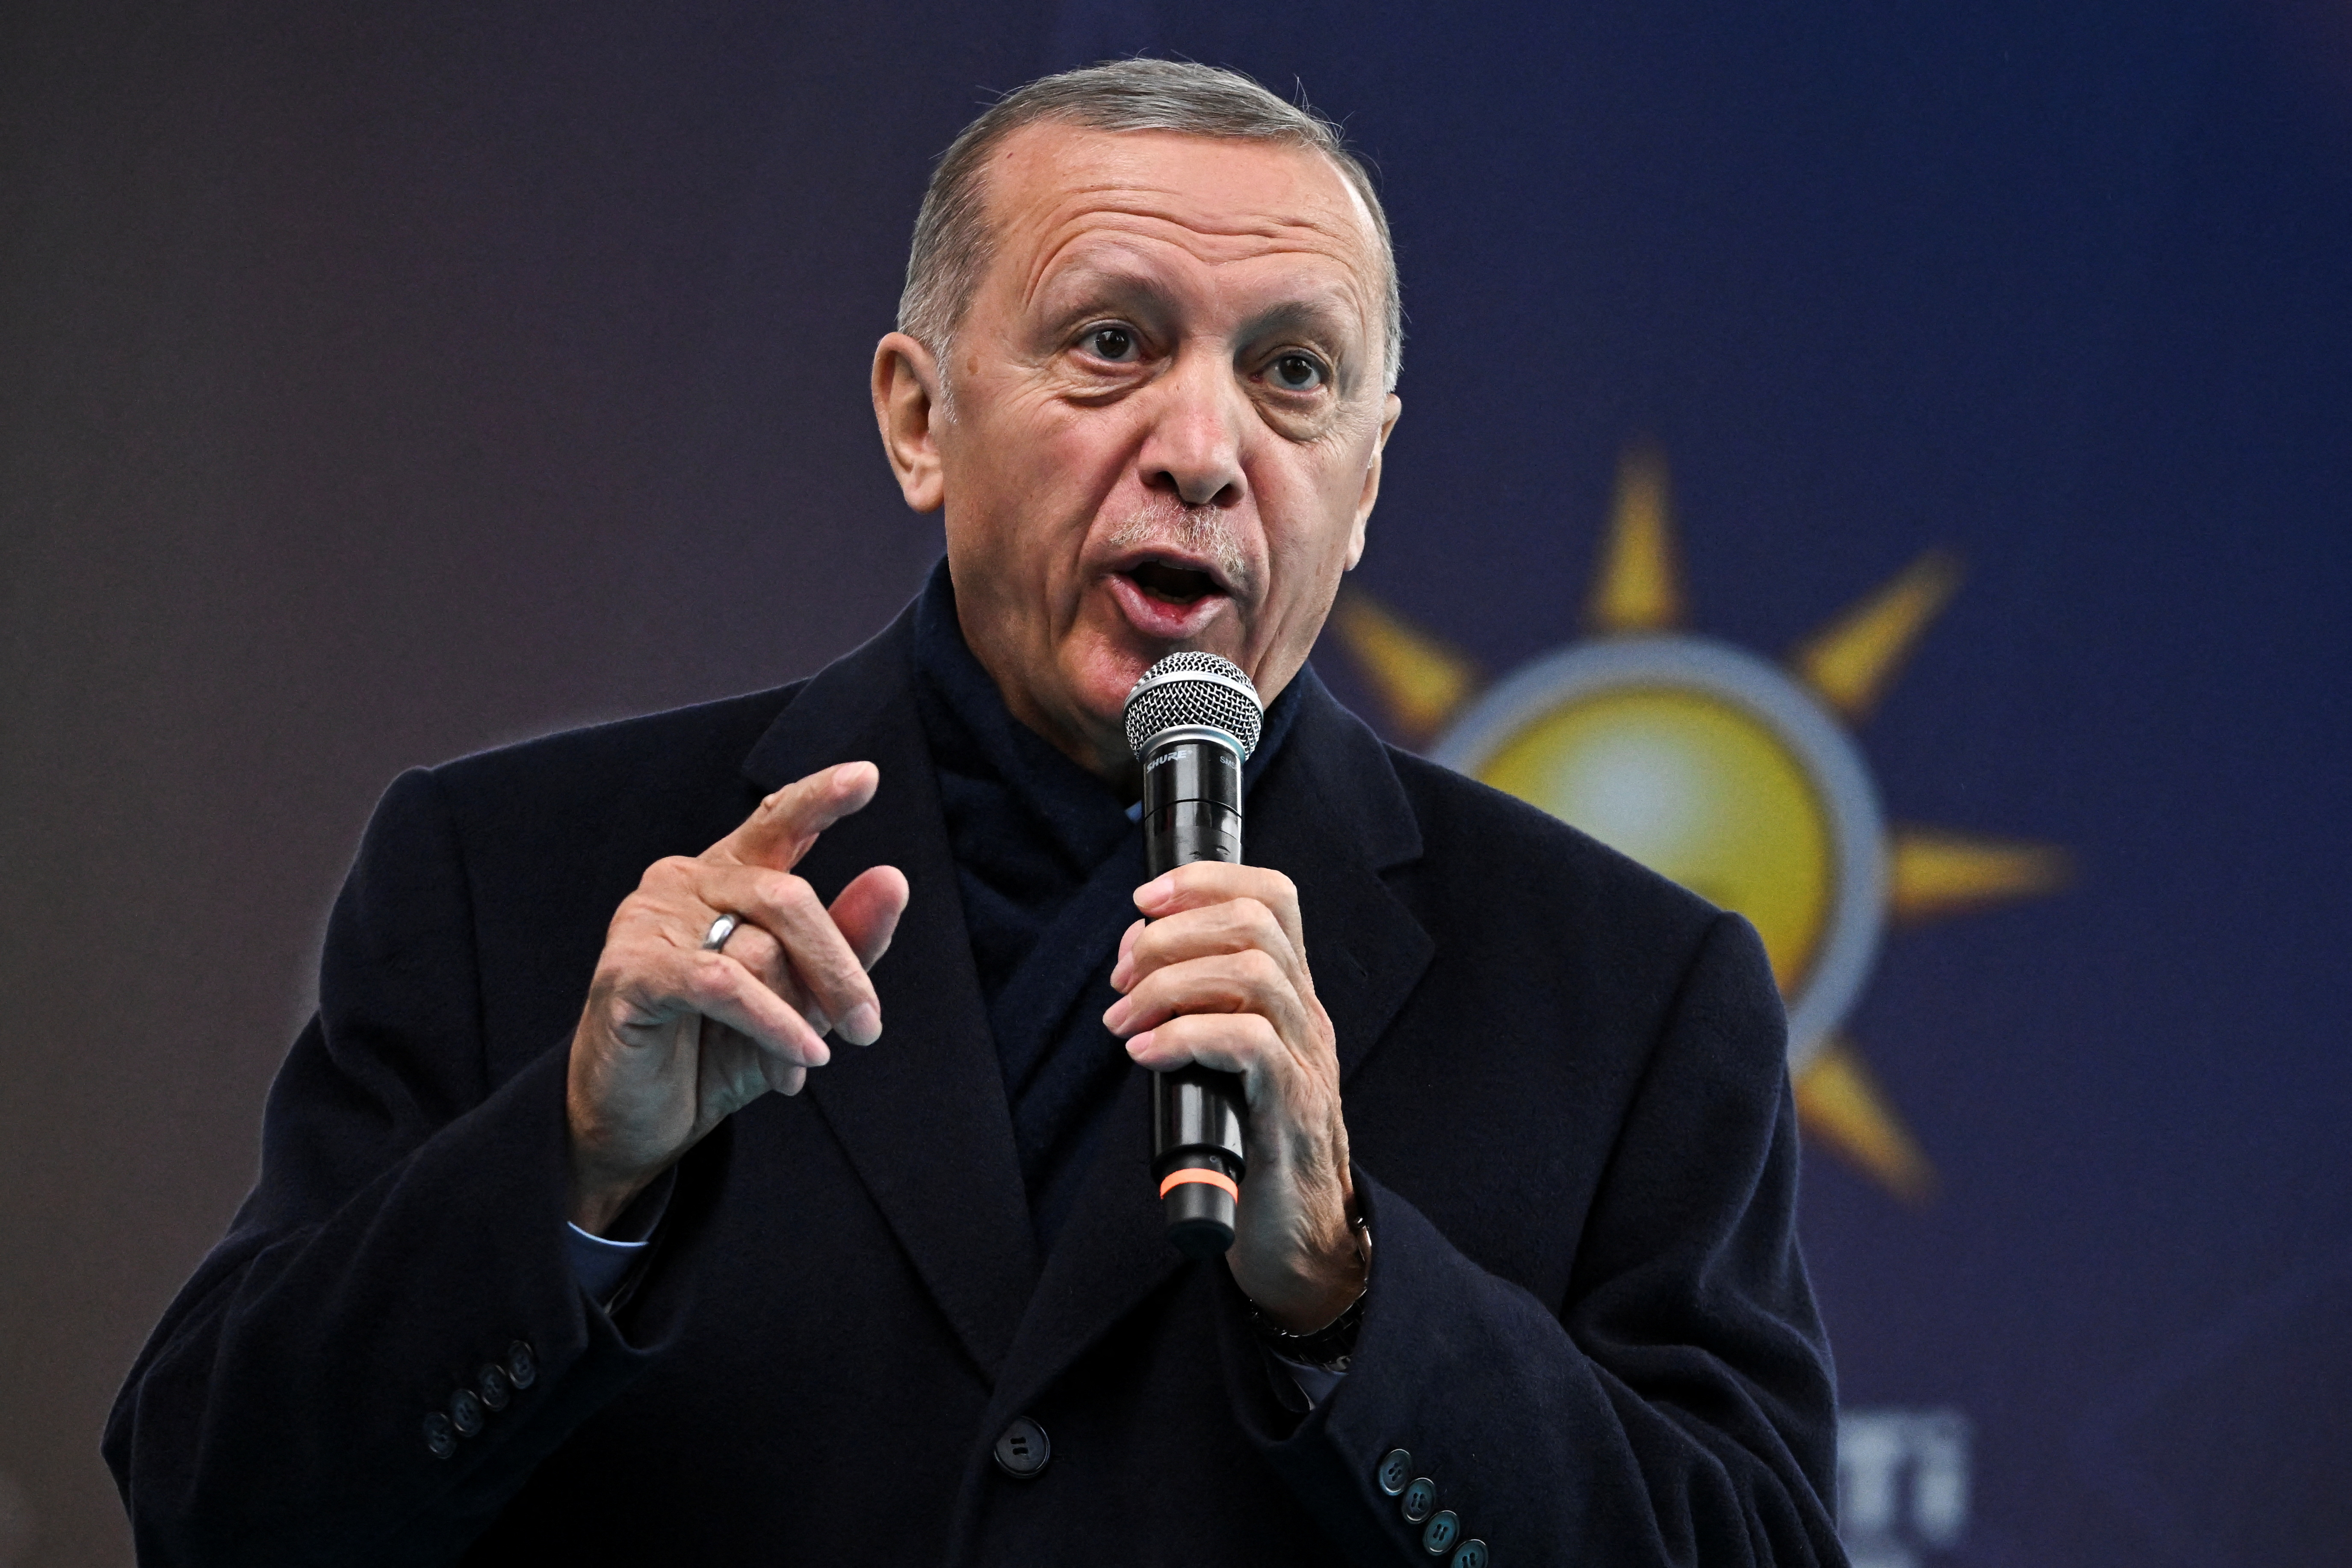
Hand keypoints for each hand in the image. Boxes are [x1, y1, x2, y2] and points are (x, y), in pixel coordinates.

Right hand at [566, 762, 908, 1232]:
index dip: (819, 797)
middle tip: (867, 1027)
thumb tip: (893, 879)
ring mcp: (649, 921)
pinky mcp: (629, 971)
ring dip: (797, 1013)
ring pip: (759, 944)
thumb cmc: (716, 1050)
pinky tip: (800, 1061)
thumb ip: (846, 943)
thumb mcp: (799, 1000)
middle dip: (839, 965)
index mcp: (726, 877)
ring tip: (806, 1062)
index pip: (776, 820)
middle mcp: (684, 882)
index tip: (867, 777)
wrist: (638, 1122)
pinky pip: (723, 983)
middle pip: (788, 897)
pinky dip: (772, 1023)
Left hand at [1104, 864, 1364, 1330]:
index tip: (1143, 902)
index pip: (1273, 898)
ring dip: (1171, 982)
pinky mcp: (1291, 1107)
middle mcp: (1307, 1016)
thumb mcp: (1229, 1062)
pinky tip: (1147, 1054)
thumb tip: (1137, 967)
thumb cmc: (1252, 1149)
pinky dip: (1186, 1035)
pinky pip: (1249, 1041)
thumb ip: (1201, 1012)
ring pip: (1253, 972)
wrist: (1302, 1238)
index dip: (1206, 882)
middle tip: (1121, 977)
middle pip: (1256, 922)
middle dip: (1173, 933)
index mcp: (1291, 997)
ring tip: (1126, 1018)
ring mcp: (1307, 1059)